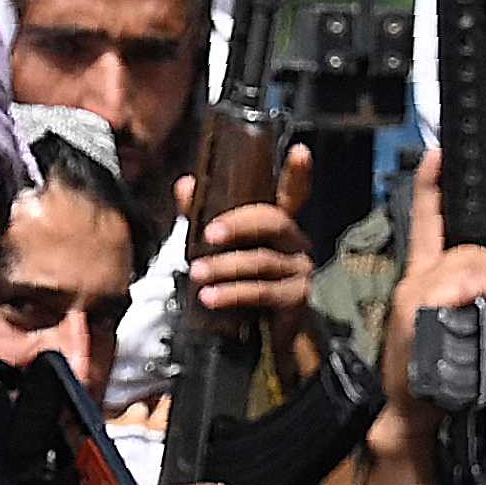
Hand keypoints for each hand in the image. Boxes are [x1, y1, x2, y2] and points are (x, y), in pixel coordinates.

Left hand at [190, 146, 316, 331]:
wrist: (268, 333)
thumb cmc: (245, 280)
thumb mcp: (224, 248)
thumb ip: (204, 215)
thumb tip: (185, 185)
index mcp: (279, 225)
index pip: (294, 192)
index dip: (297, 172)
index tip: (300, 151)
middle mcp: (295, 242)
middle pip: (273, 221)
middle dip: (239, 224)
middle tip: (208, 234)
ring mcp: (299, 270)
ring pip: (261, 261)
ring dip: (225, 266)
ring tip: (197, 273)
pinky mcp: (296, 298)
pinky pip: (262, 292)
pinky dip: (232, 294)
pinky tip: (210, 298)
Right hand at [367, 146, 485, 456]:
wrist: (408, 410)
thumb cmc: (429, 373)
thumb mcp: (444, 326)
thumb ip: (464, 298)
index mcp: (418, 278)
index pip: (424, 222)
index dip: (431, 187)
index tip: (438, 154)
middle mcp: (413, 279)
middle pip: (469, 247)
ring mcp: (414, 293)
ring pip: (473, 262)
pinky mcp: (419, 310)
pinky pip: (465, 283)